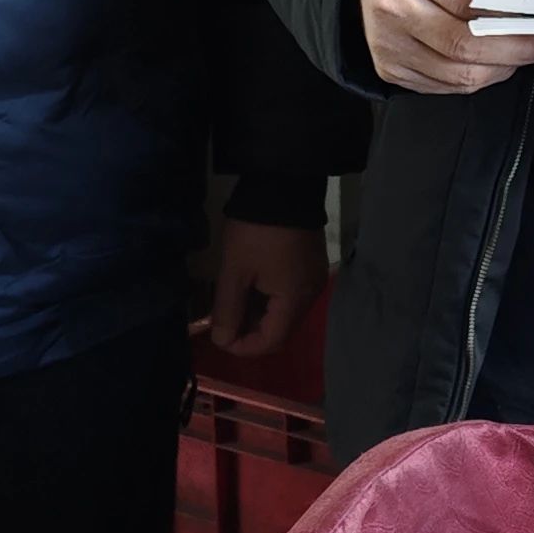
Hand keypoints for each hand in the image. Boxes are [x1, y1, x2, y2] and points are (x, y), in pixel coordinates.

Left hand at [203, 215, 327, 357]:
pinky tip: (252, 289)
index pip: (272, 341)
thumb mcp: (235, 270)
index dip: (244, 347)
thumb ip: (228, 309)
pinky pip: (291, 296)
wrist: (284, 185)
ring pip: (286, 313)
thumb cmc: (256, 231)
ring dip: (260, 316)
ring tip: (234, 305)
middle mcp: (311, 295)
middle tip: (224, 322)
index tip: (219, 337)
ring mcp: (314, 280)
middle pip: (282, 330)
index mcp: (295, 299)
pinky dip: (271, 301)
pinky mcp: (312, 266)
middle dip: (251, 333)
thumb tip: (222, 340)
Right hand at [361, 0, 533, 94]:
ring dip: (502, 67)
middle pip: (464, 44)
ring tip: (527, 50)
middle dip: (517, 48)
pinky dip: (477, 76)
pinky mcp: (390, 65)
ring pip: (458, 73)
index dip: (513, 13)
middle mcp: (392, 6)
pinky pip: (445, 85)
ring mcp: (388, 41)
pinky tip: (494, 59)